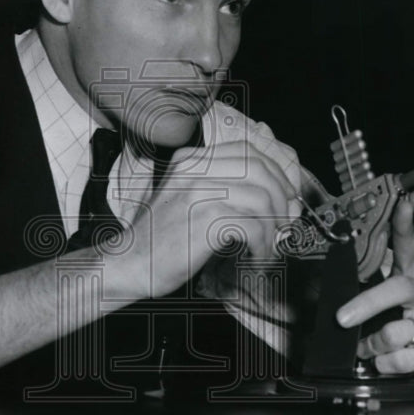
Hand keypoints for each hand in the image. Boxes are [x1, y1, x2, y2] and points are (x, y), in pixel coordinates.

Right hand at [120, 140, 301, 300]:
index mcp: (191, 161)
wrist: (128, 263)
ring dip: (274, 226)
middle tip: (284, 222)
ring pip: (261, 198)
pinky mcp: (204, 221)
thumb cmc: (161, 238)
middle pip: (259, 170)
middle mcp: (194, 170)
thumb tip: (272, 196)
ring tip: (269, 245)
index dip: (275, 172)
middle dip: (281, 198)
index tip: (284, 195)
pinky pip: (252, 226)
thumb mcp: (185, 198)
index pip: (247, 151)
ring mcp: (198, 193)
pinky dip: (263, 245)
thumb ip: (221, 188)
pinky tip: (257, 257)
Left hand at [335, 190, 413, 379]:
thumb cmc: (398, 327)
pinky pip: (399, 358)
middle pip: (399, 288)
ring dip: (372, 345)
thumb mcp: (380, 306)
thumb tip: (327, 290)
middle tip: (342, 318)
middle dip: (368, 304)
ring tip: (372, 349)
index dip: (405, 222)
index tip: (405, 199)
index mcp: (411, 276)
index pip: (408, 245)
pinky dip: (384, 364)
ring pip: (394, 331)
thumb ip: (361, 293)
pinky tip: (388, 363)